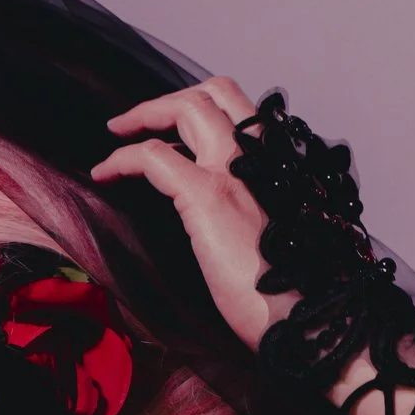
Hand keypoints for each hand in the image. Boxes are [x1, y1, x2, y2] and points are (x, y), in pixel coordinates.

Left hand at [90, 77, 278, 350]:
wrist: (310, 319)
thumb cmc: (295, 295)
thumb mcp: (277, 240)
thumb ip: (255, 216)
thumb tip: (220, 223)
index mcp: (281, 168)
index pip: (242, 113)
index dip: (203, 110)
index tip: (172, 132)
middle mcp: (262, 159)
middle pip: (216, 94)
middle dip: (171, 100)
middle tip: (135, 122)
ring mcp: (235, 173)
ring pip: (188, 108)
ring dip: (146, 114)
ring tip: (117, 134)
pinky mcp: (208, 198)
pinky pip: (154, 157)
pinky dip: (123, 159)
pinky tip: (105, 174)